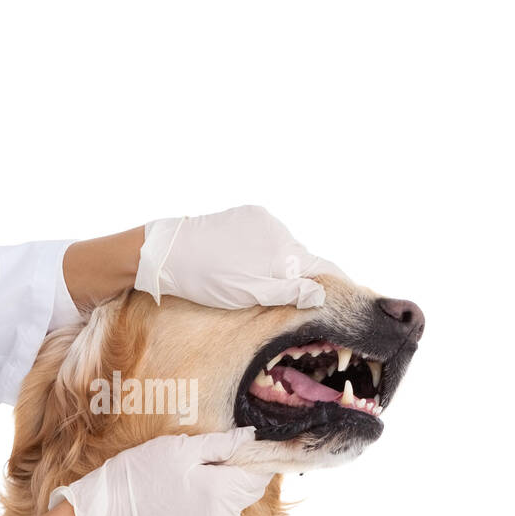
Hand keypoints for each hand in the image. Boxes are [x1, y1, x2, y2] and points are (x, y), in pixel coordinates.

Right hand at [47, 427, 272, 515]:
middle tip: (210, 460)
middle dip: (237, 475)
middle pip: (246, 494)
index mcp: (219, 493)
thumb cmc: (141, 472)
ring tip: (191, 480)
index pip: (258, 477)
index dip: (257, 460)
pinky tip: (185, 499)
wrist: (107, 511)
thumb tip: (249, 437)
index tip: (247, 448)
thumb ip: (220, 444)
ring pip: (231, 510)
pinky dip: (209, 511)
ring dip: (222, 494)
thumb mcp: (180, 448)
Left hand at [134, 205, 345, 309]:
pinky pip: (268, 237)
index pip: (323, 269)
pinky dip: (266, 252)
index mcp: (281, 251)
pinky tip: (248, 264)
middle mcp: (277, 229)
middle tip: (295, 300)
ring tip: (260, 282)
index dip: (336, 286)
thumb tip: (323, 294)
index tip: (347, 299)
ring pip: (285, 249)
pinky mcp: (247, 214)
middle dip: (303, 278)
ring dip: (282, 265)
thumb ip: (289, 292)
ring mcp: (262, 219)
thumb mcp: (249, 294)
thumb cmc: (205, 279)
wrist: (167, 252)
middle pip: (304, 259)